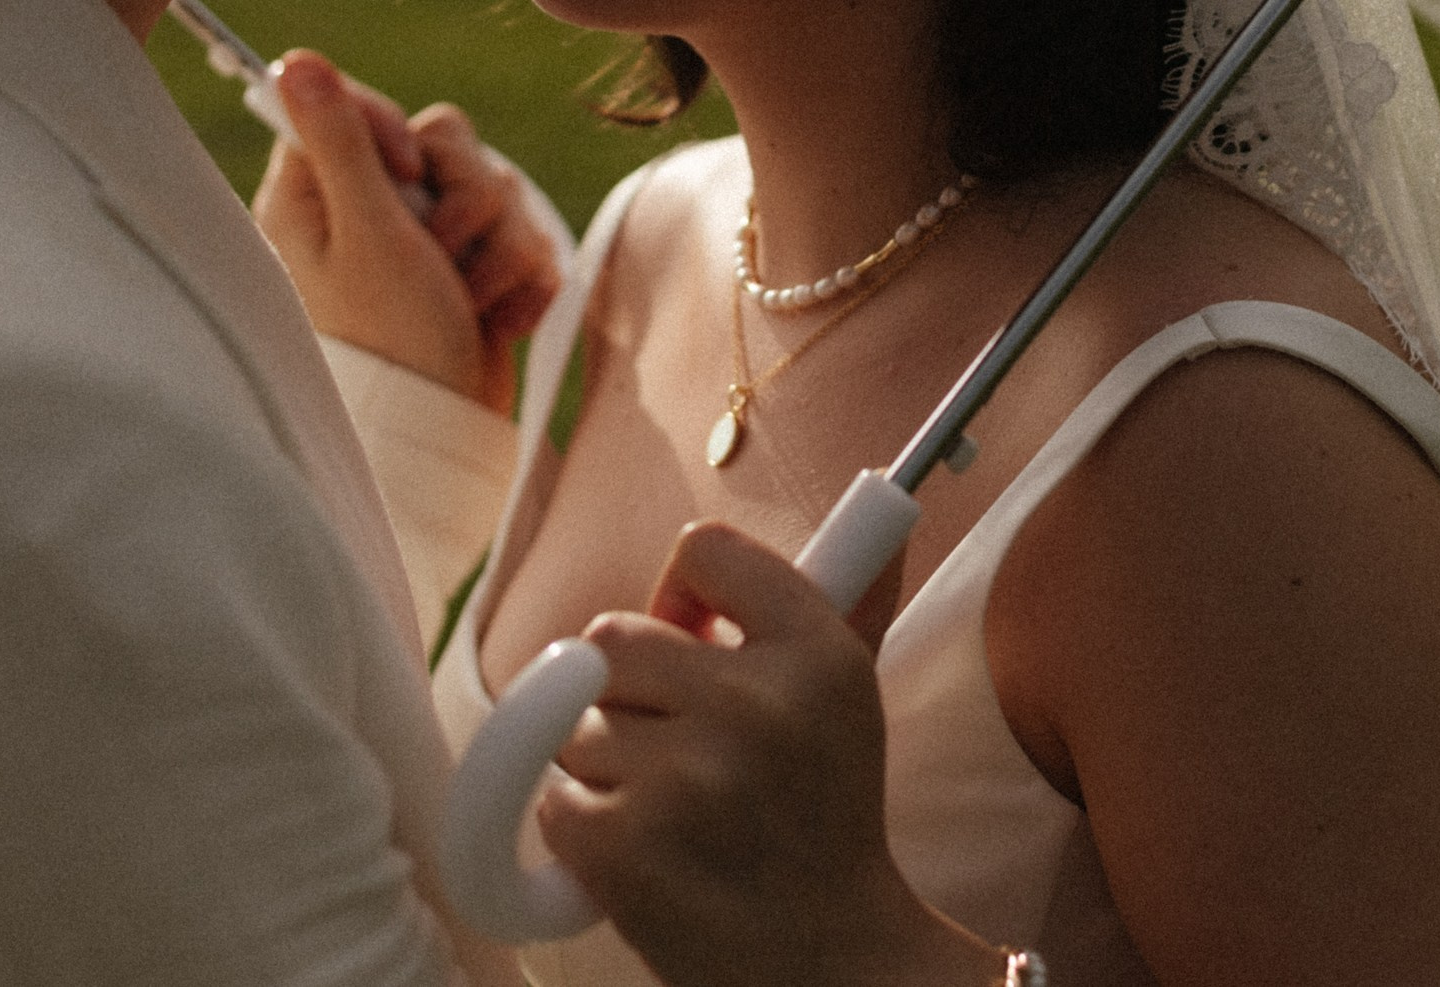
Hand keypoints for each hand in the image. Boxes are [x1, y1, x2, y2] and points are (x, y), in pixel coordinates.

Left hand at [252, 50, 560, 410]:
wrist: (446, 429)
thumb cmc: (392, 339)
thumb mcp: (367, 232)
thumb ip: (342, 142)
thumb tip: (295, 58)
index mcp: (319, 193)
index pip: (364, 107)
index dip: (400, 136)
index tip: (406, 175)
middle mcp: (370, 209)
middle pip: (444, 143)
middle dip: (465, 201)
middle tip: (443, 255)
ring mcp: (427, 242)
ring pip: (494, 189)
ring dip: (498, 249)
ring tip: (474, 301)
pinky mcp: (475, 271)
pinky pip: (524, 237)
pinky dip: (522, 278)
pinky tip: (501, 318)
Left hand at [538, 523, 1000, 986]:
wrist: (829, 964)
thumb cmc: (825, 819)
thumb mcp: (852, 700)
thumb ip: (844, 599)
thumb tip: (887, 500)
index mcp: (818, 654)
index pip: (704, 549)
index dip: (683, 595)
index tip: (697, 641)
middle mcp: (756, 706)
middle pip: (613, 639)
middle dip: (629, 693)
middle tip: (680, 746)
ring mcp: (686, 779)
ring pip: (575, 725)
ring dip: (606, 765)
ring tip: (672, 810)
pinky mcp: (625, 847)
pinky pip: (552, 798)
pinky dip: (582, 828)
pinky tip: (644, 851)